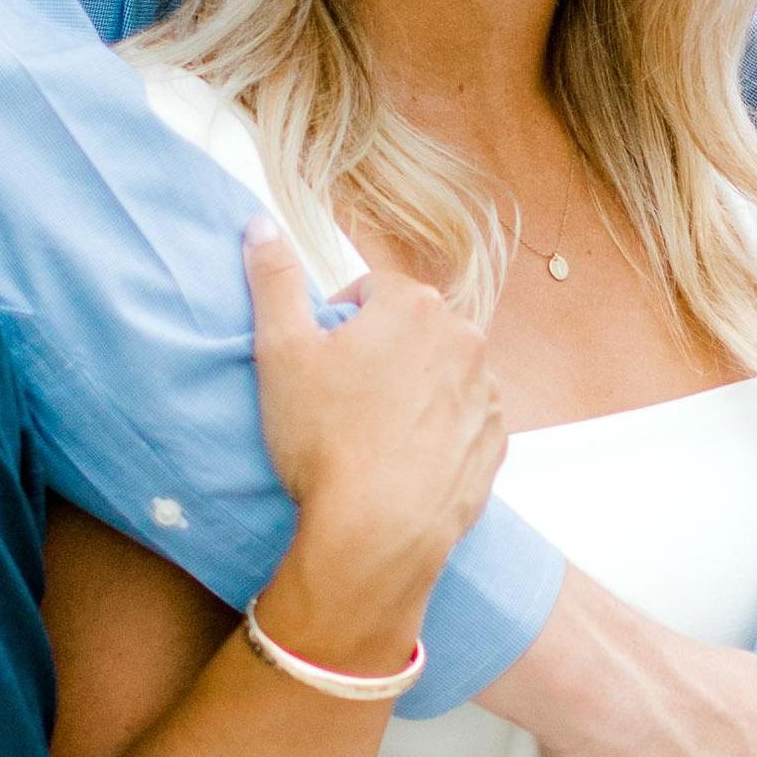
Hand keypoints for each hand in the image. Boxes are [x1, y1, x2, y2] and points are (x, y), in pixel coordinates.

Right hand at [245, 228, 504, 662]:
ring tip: (372, 435)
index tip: (318, 364)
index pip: (369, 291)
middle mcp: (463, 338)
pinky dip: (438, 431)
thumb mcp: (280, 351)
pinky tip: (402, 460)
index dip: (336, 324)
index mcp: (413, 305)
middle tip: (340, 402)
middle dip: (379, 353)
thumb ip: (273, 278)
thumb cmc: (325, 440)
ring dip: (411, 391)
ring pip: (440, 374)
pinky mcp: (495, 443)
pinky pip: (463, 422)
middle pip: (410, 329)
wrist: (376, 532)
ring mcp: (487, 393)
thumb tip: (261, 223)